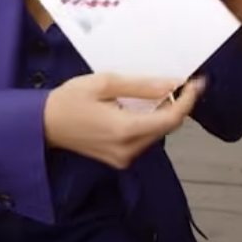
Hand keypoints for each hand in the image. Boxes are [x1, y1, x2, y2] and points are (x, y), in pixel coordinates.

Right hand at [42, 73, 204, 168]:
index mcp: (126, 130)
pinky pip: (143, 139)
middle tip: (178, 82)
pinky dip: (148, 122)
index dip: (188, 101)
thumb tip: (173, 84)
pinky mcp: (119, 160)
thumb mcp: (105, 83)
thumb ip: (142, 86)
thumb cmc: (70, 100)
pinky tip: (141, 107)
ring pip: (156, 134)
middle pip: (166, 128)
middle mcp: (129, 149)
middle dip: (176, 105)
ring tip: (157, 91)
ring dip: (161, 114)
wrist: (42, 125)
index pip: (171, 119)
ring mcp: (124, 158)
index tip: (198, 83)